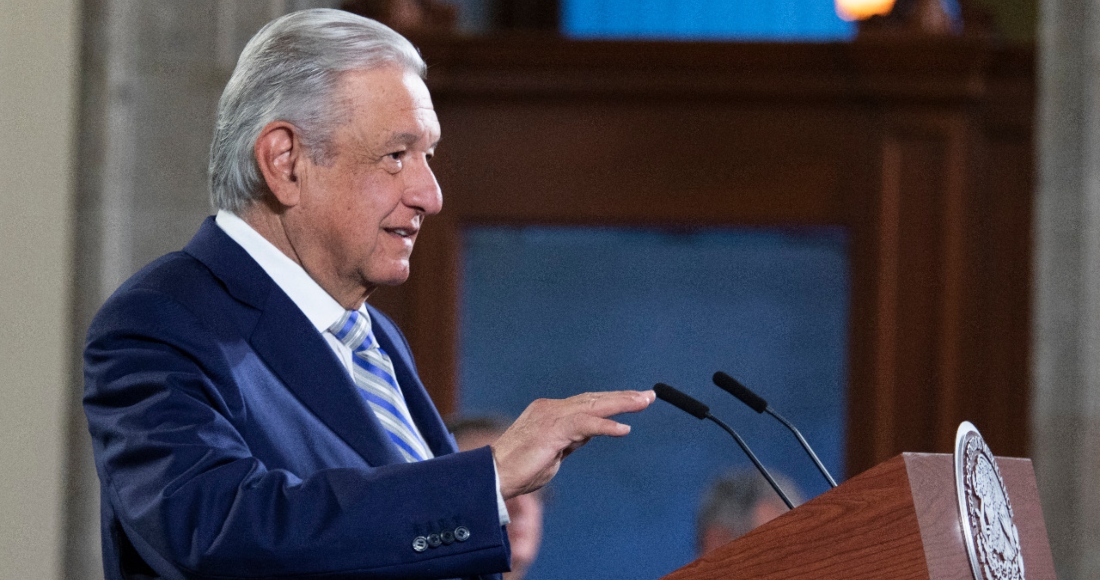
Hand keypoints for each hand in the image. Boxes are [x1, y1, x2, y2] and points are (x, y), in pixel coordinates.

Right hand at [490, 390, 654, 498]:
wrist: (494, 476)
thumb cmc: (520, 469)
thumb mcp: (553, 452)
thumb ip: (571, 440)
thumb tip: (589, 433)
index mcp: (550, 411)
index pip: (587, 402)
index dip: (611, 401)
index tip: (633, 400)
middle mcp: (551, 408)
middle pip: (594, 399)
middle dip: (623, 397)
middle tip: (649, 395)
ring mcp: (551, 416)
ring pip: (593, 406)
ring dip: (621, 404)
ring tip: (643, 402)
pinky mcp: (552, 430)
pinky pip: (585, 425)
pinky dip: (606, 426)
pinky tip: (624, 428)